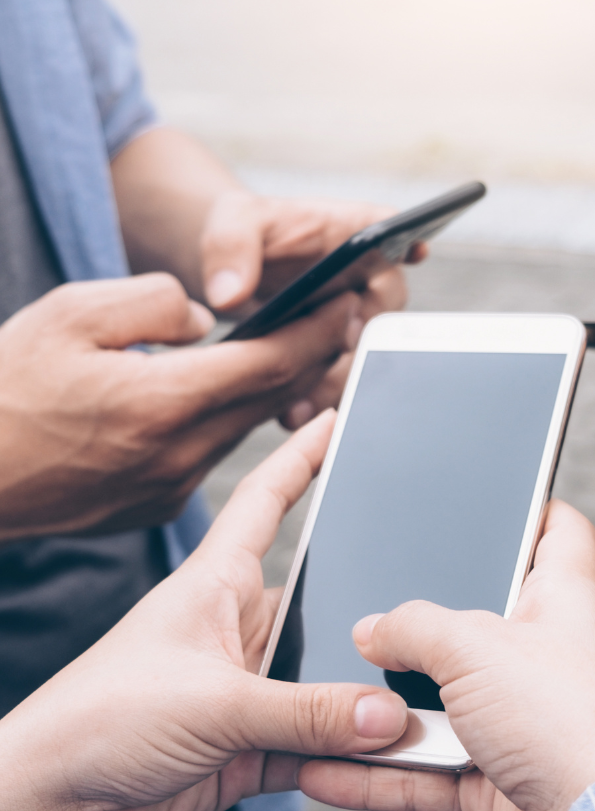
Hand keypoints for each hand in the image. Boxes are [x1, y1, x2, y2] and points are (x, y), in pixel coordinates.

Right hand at [0, 274, 360, 540]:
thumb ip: (153, 304)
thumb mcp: (71, 313)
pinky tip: (227, 399)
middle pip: (271, 400)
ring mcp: (170, 486)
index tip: (344, 307)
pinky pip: (211, 457)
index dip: (315, 332)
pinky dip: (228, 424)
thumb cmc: (3, 388)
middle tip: (336, 323)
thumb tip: (206, 321)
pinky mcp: (156, 506)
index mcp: (161, 400)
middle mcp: (178, 453)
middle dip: (311, 359)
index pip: (269, 363)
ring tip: (294, 352)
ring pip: (244, 430)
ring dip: (274, 392)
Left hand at [0, 412, 407, 810]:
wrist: (50, 804)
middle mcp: (237, 629)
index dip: (303, 456)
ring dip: (361, 699)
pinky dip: (347, 754)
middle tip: (425, 617)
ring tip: (412, 706)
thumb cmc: (98, 721)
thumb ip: (309, 711)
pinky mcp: (252, 742)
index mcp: (217, 586)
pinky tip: (378, 761)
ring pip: (328, 680)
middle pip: (322, 600)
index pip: (267, 500)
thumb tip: (387, 714)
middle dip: (369, 610)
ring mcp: (247, 688)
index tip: (340, 420)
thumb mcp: (213, 703)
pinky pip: (319, 741)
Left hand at [200, 191, 421, 427]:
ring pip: (366, 355)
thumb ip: (229, 248)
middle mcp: (368, 278)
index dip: (409, 242)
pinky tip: (293, 411)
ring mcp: (356, 320)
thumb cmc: (241, 238)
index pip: (391, 230)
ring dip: (340, 378)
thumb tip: (230, 294)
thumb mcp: (230, 226)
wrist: (228, 281)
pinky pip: (342, 379)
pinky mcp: (338, 355)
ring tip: (305, 399)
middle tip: (341, 342)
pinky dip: (321, 397)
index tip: (415, 250)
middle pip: (385, 308)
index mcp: (353, 232)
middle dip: (365, 333)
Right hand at [298, 501, 594, 810]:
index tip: (494, 498)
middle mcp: (542, 657)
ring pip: (440, 704)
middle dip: (420, 625)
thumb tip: (371, 629)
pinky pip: (425, 770)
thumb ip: (413, 627)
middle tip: (365, 610)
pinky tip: (324, 771)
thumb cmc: (565, 724)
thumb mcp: (475, 648)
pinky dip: (377, 774)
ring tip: (323, 702)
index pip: (559, 531)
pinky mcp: (497, 779)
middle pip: (476, 621)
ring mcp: (519, 720)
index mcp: (559, 601)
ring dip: (383, 712)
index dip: (533, 506)